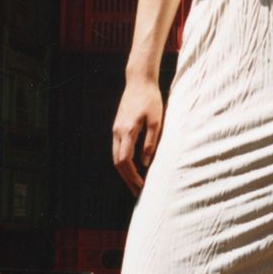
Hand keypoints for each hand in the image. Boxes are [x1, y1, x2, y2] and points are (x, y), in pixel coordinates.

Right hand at [113, 74, 164, 194]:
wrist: (139, 81)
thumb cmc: (150, 99)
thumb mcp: (156, 121)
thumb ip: (151, 142)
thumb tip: (145, 163)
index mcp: (127, 131)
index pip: (124, 161)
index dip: (131, 177)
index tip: (141, 187)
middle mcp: (117, 132)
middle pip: (117, 162)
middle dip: (127, 179)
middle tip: (138, 192)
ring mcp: (116, 130)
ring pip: (116, 157)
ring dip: (125, 172)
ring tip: (136, 184)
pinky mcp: (118, 127)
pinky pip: (118, 149)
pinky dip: (124, 162)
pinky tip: (133, 167)